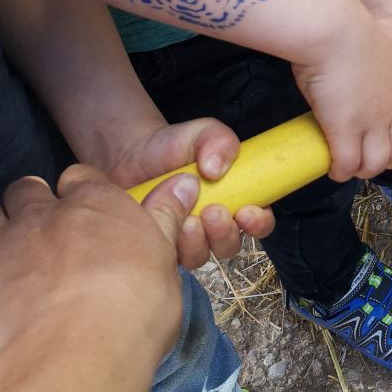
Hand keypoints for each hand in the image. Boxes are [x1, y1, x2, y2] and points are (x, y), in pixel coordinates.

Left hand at [0, 165, 196, 383]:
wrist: (74, 360)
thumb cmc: (129, 314)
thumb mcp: (164, 262)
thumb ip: (164, 221)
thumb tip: (181, 185)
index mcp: (95, 205)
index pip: (81, 177)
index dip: (83, 193)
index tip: (90, 215)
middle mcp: (44, 217)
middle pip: (27, 191)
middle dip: (32, 205)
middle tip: (47, 237)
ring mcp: (1, 249)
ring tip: (8, 259)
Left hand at [107, 116, 273, 267]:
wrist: (133, 153)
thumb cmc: (174, 145)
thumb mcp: (202, 133)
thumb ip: (218, 141)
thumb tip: (216, 169)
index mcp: (234, 202)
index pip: (258, 223)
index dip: (259, 223)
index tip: (247, 211)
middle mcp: (212, 226)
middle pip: (230, 246)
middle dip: (224, 233)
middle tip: (212, 212)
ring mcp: (185, 240)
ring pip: (200, 256)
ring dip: (197, 242)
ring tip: (187, 219)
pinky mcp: (158, 247)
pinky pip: (166, 258)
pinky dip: (166, 245)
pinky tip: (159, 223)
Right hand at [292, 0, 391, 182]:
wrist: (332, 27)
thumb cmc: (347, 31)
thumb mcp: (377, 54)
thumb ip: (376, 73)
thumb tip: (360, 81)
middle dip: (389, 161)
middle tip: (369, 158)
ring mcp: (372, 121)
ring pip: (377, 164)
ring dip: (363, 170)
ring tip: (348, 166)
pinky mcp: (345, 128)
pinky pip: (347, 164)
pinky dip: (340, 171)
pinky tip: (332, 168)